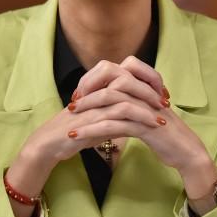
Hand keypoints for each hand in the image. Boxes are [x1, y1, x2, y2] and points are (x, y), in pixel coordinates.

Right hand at [6, 58, 163, 216]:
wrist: (50, 144)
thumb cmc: (74, 132)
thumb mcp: (98, 118)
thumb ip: (115, 112)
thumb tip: (136, 112)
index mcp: (98, 86)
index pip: (127, 72)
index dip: (146, 79)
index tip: (161, 92)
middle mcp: (97, 90)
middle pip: (129, 78)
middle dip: (151, 88)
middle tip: (166, 100)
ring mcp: (95, 103)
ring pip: (127, 96)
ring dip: (148, 105)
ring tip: (164, 115)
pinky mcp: (93, 118)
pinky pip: (121, 114)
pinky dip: (140, 118)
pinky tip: (153, 125)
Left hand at [72, 57, 216, 208]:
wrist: (186, 151)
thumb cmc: (164, 133)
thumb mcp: (145, 111)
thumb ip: (129, 100)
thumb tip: (104, 96)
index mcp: (143, 85)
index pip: (113, 68)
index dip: (93, 78)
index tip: (79, 93)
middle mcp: (143, 91)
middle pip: (110, 78)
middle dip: (86, 90)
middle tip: (71, 105)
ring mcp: (144, 107)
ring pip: (109, 100)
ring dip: (86, 111)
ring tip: (70, 124)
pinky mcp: (144, 125)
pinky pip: (113, 125)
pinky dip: (92, 130)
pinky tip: (79, 137)